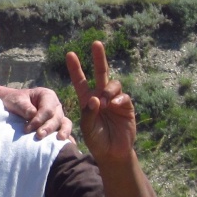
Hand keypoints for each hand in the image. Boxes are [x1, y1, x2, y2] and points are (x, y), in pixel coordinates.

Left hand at [0, 84, 72, 139]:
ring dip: (63, 132)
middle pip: (56, 117)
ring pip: (65, 123)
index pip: (47, 109)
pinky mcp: (57, 126)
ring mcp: (58, 116)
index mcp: (47, 96)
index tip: (26, 129)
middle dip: (48, 128)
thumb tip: (32, 114)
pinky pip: (65, 130)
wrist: (14, 105)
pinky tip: (70, 144)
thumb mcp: (16, 100)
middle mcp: (55, 106)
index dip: (39, 120)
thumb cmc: (15, 101)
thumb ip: (23, 107)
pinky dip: (68, 137)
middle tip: (39, 136)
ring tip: (60, 139)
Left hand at [66, 41, 136, 163]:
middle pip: (101, 73)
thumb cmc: (96, 139)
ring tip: (104, 101)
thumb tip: (95, 98)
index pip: (80, 81)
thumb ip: (89, 113)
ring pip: (113, 84)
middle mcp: (101, 96)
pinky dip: (118, 99)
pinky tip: (113, 105)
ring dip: (108, 89)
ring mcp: (115, 101)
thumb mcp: (87, 126)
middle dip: (98, 58)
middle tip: (96, 43)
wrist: (112, 152)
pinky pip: (124, 97)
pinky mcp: (127, 108)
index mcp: (87, 100)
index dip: (76, 68)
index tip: (69, 54)